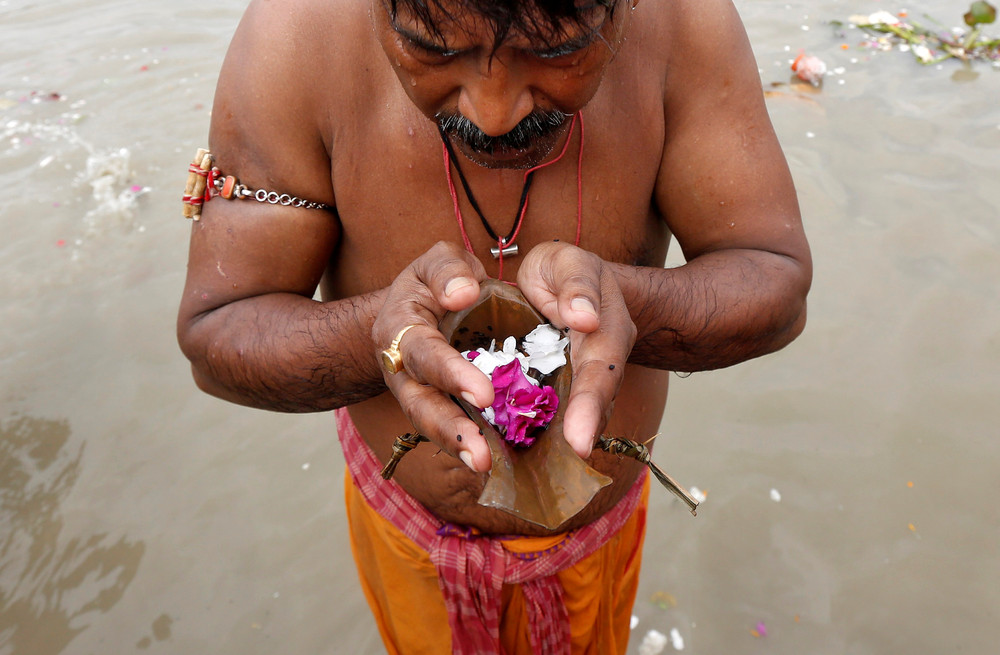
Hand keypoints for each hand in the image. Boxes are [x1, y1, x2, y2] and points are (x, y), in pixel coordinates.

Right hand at [372, 241, 494, 472]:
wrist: (419, 310)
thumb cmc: (435, 283)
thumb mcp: (437, 262)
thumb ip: (448, 269)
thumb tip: (462, 293)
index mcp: (400, 328)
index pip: (423, 352)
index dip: (450, 374)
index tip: (483, 395)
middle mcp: (401, 368)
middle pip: (418, 403)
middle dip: (448, 428)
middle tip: (480, 454)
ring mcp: (415, 393)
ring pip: (429, 424)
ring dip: (456, 446)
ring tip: (484, 467)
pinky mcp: (437, 408)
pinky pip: (449, 429)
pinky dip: (468, 446)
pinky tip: (495, 466)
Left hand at [517, 242, 636, 458]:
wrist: (570, 287)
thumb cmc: (565, 273)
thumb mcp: (568, 263)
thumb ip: (576, 284)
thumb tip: (582, 316)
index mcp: (605, 331)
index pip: (600, 370)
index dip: (590, 403)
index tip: (580, 438)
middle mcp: (598, 364)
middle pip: (595, 400)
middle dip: (585, 427)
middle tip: (575, 454)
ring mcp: (579, 381)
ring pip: (575, 414)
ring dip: (561, 442)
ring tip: (543, 467)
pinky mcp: (556, 391)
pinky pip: (550, 414)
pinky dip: (539, 437)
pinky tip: (514, 459)